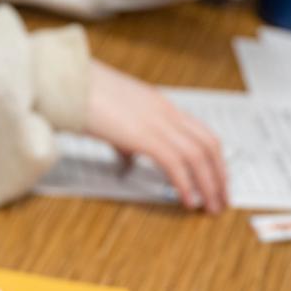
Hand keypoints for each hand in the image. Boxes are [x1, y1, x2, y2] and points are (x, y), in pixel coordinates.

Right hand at [81, 60, 227, 212]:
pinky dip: (186, 184)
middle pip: (208, 144)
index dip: (215, 158)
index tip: (217, 179)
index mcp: (160, 106)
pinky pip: (176, 164)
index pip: (201, 132)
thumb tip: (127, 160)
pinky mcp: (144, 135)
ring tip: (211, 206)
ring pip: (198, 156)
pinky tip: (187, 200)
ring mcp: (156, 122)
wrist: (67, 84)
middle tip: (223, 199)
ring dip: (209, 184)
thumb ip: (125, 140)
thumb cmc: (83, 98)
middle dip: (220, 175)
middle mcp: (165, 112)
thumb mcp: (113, 120)